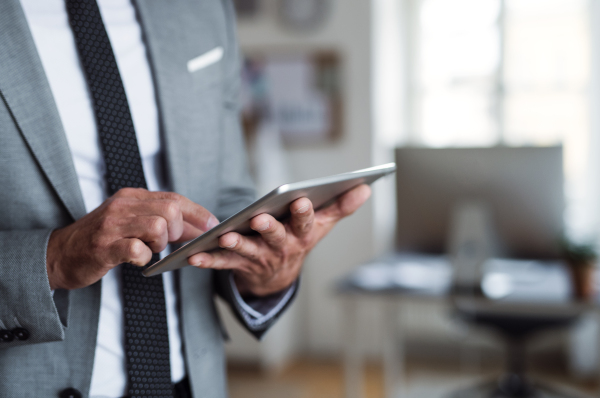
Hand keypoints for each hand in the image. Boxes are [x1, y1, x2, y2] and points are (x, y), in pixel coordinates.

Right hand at [46, 188, 218, 290]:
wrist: (59, 255)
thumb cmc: (101, 240)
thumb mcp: (129, 221)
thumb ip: (159, 219)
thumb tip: (198, 228)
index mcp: (131, 197)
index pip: (174, 198)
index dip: (198, 213)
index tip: (213, 226)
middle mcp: (122, 207)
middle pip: (170, 210)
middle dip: (180, 229)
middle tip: (172, 242)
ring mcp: (112, 226)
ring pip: (158, 226)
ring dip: (162, 243)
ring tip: (150, 249)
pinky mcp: (104, 247)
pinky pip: (137, 249)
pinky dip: (144, 257)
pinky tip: (137, 260)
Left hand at [187, 184, 371, 295]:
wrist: (279, 276)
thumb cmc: (301, 240)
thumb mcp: (323, 225)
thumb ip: (341, 205)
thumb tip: (366, 186)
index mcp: (302, 235)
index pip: (306, 221)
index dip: (304, 212)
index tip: (302, 199)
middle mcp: (282, 247)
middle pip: (276, 237)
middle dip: (269, 228)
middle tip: (260, 218)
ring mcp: (260, 258)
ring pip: (248, 250)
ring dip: (237, 244)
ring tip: (225, 235)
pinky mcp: (240, 265)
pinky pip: (224, 263)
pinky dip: (209, 260)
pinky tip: (195, 257)